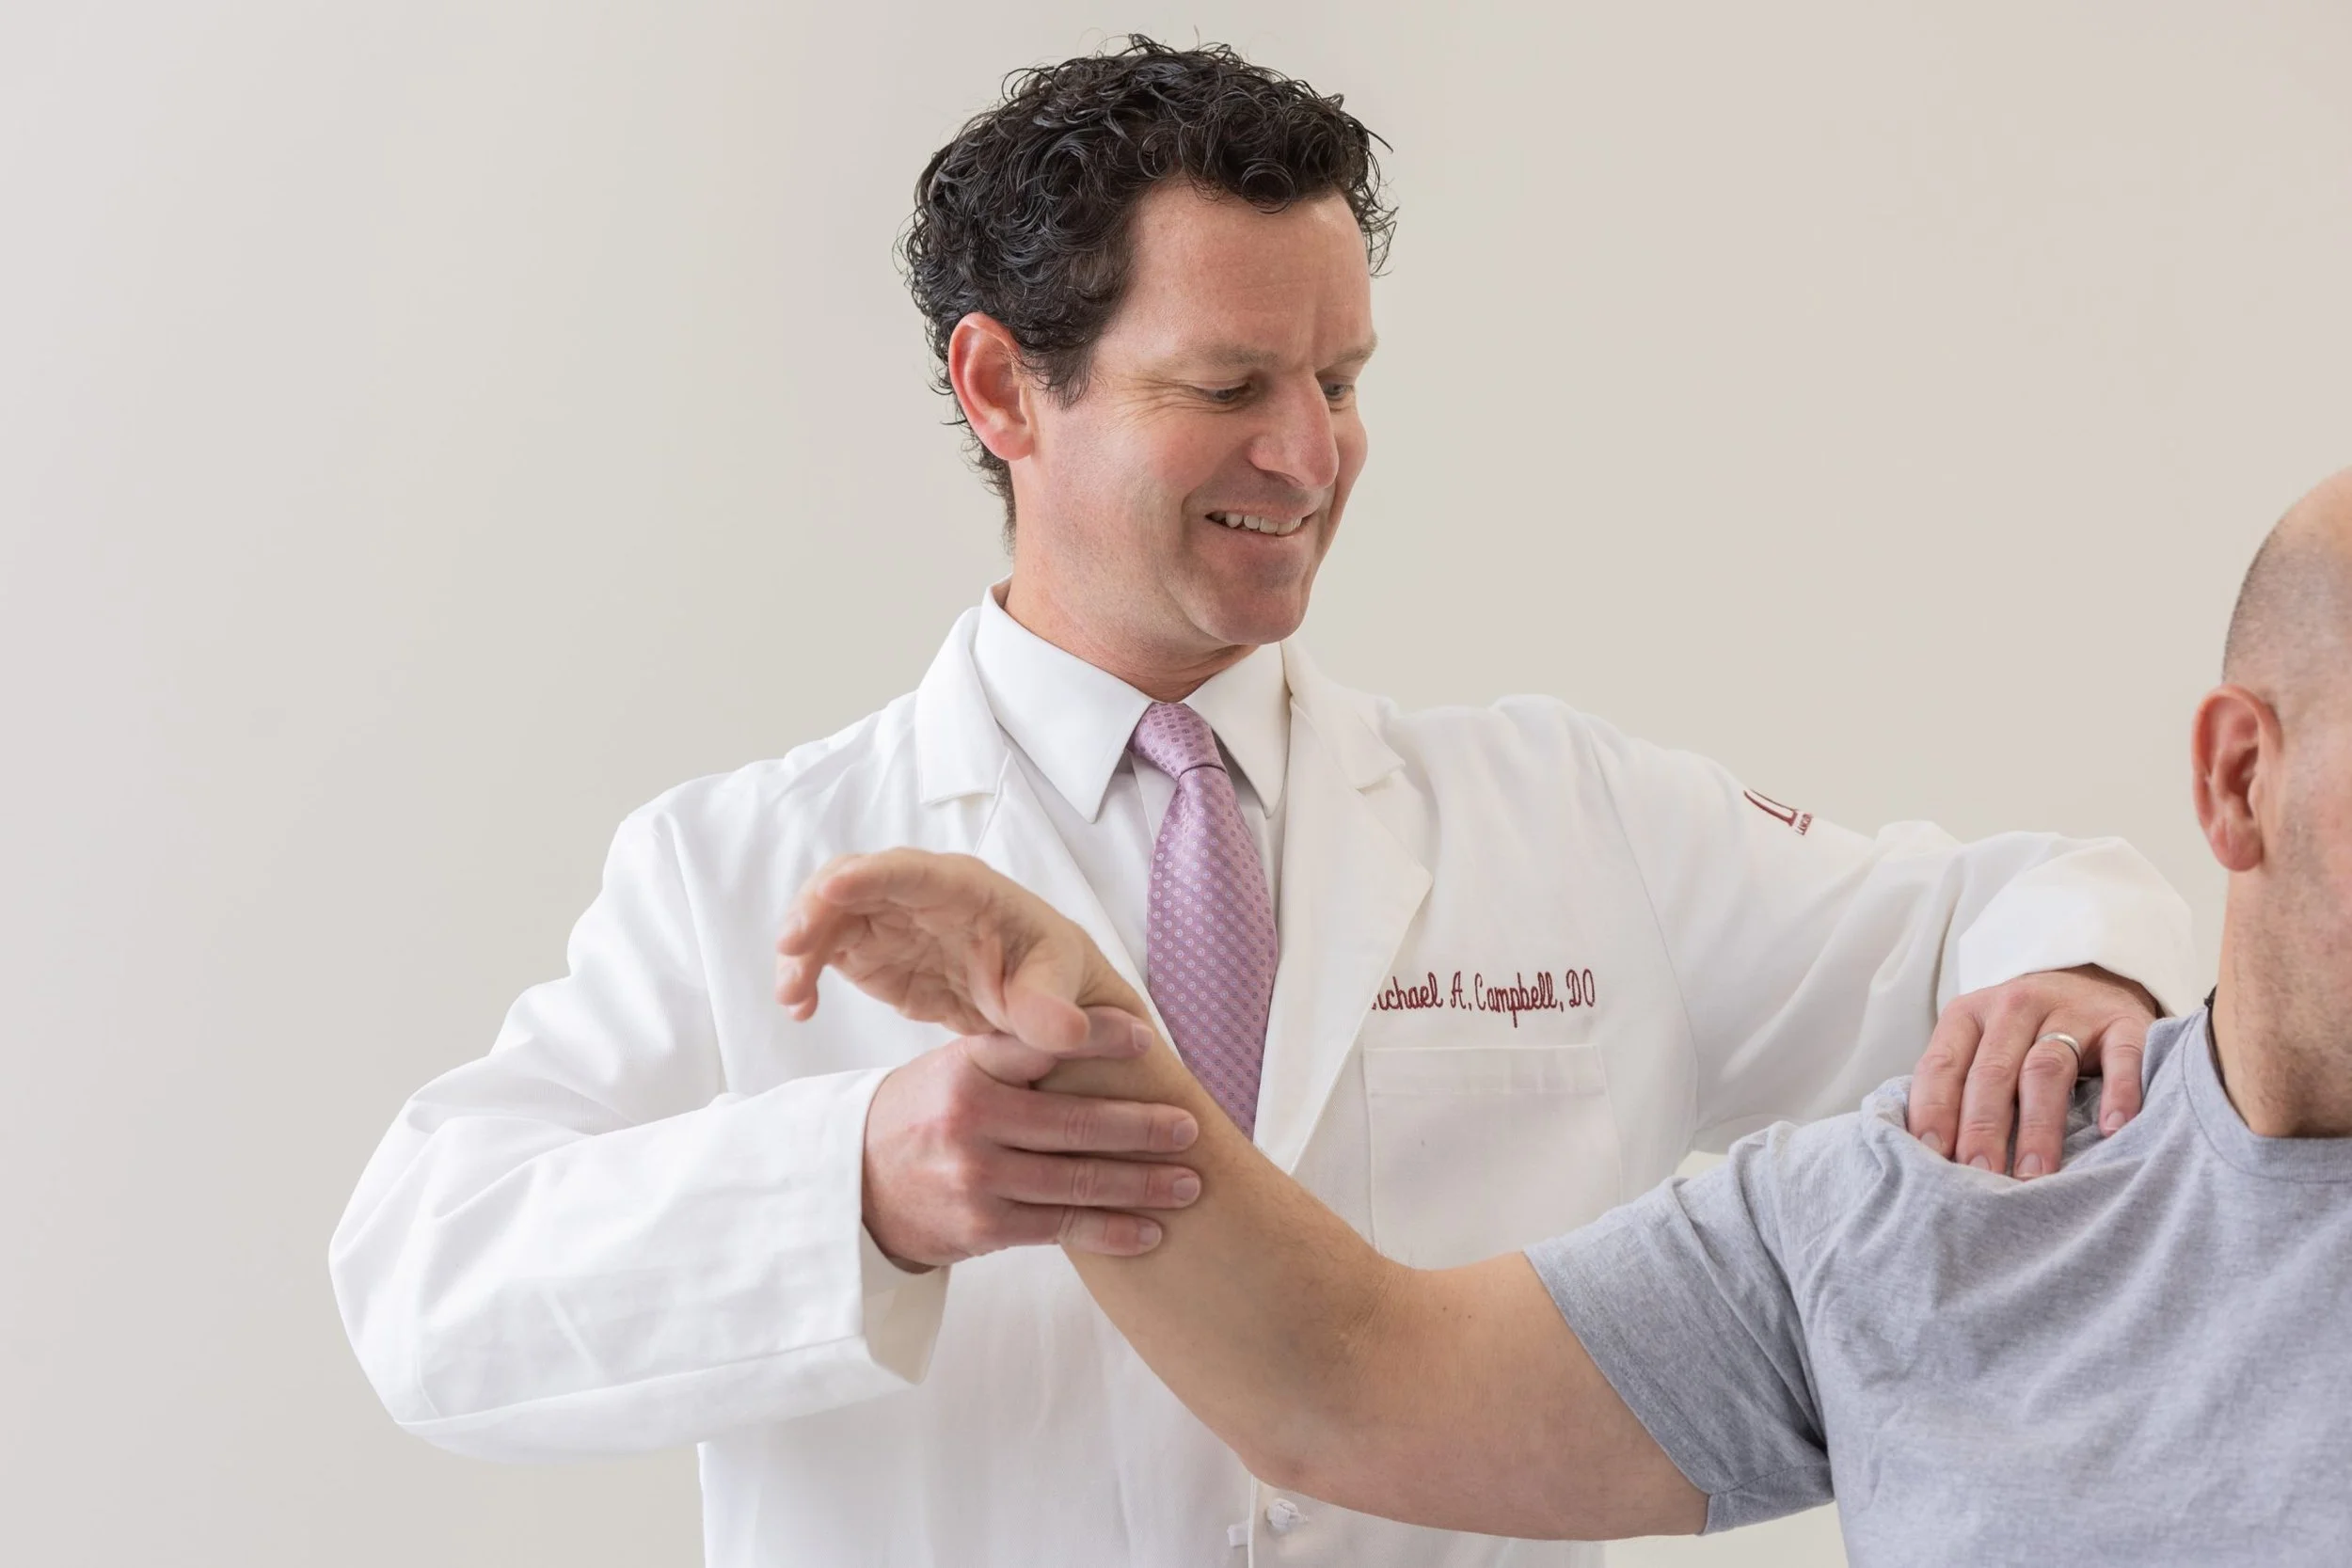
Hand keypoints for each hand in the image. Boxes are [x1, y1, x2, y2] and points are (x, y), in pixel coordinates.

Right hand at [776, 850, 1150, 1049]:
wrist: (1038, 999)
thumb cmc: (1053, 977)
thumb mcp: (1058, 992)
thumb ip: (1051, 1009)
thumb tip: (1064, 1033)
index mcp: (965, 889)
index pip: (912, 871)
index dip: (873, 874)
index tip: (834, 887)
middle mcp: (917, 893)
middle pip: (853, 880)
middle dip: (816, 906)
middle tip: (791, 946)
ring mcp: (888, 918)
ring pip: (827, 913)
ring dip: (801, 946)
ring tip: (791, 995)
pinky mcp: (869, 949)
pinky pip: (823, 949)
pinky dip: (803, 973)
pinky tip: (799, 1008)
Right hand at [857, 1008, 1201, 1266]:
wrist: (856, 1188)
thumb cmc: (925, 1116)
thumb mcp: (952, 1069)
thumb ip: (1016, 1057)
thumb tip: (1107, 1033)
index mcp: (966, 1066)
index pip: (1043, 1045)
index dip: (1099, 1040)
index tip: (1146, 1039)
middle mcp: (969, 1119)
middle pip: (1074, 1123)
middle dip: (1142, 1127)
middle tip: (1190, 1127)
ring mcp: (976, 1177)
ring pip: (1077, 1180)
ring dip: (1144, 1184)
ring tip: (1190, 1184)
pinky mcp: (983, 1227)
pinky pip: (1062, 1228)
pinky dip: (1113, 1230)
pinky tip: (1152, 1230)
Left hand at [1905, 965, 2158, 1178]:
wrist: (2095, 982)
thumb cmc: (2024, 1036)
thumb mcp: (1981, 1046)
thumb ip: (1957, 1087)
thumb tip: (1931, 1155)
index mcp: (1968, 1016)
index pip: (1941, 1065)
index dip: (1933, 1111)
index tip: (1931, 1157)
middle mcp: (2015, 1007)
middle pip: (1992, 1071)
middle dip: (1983, 1128)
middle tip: (1982, 1175)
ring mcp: (2072, 1012)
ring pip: (2047, 1069)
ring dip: (2039, 1125)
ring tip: (2034, 1173)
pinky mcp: (2123, 1023)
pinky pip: (2122, 1056)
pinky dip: (2119, 1093)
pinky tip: (2112, 1130)